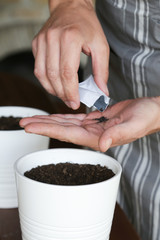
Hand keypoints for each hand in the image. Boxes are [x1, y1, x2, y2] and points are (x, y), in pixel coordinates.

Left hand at [20, 97, 159, 151]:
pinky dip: (62, 116)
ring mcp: (91, 127)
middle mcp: (91, 134)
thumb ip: (118, 135)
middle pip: (61, 130)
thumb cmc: (145, 118)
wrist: (150, 113)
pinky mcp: (94, 119)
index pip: (67, 134)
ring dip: (48, 121)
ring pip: (65, 124)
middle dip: (42, 126)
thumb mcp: (134, 125)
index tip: (30, 127)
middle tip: (23, 123)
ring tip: (32, 119)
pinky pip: (74, 118)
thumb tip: (101, 144)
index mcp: (97, 137)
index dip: (47, 130)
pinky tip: (53, 116)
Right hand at [32, 0, 108, 109]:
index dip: (71, 92)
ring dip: (52, 90)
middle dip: (62, 94)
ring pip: (42, 74)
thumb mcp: (101, 45)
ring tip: (63, 96)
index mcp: (71, 38)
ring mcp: (42, 41)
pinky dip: (45, 81)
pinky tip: (55, 85)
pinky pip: (38, 68)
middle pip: (54, 76)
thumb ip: (102, 71)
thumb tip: (102, 91)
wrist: (70, 7)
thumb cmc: (87, 25)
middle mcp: (53, 38)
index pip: (68, 73)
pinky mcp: (36, 44)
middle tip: (70, 102)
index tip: (75, 103)